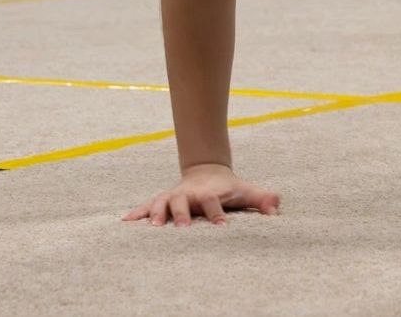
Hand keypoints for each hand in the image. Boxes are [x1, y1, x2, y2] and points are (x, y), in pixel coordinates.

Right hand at [123, 164, 280, 226]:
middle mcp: (189, 194)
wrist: (208, 172)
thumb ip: (262, 199)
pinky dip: (136, 212)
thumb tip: (277, 208)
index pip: (213, 202)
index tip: (223, 227)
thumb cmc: (229, 189)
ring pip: (162, 203)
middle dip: (181, 214)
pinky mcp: (162, 201)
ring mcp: (174, 197)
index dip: (218, 214)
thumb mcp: (245, 191)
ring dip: (155, 213)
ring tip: (150, 227)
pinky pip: (146, 206)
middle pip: (182, 201)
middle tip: (181, 228)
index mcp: (209, 193)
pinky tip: (124, 221)